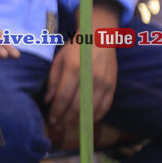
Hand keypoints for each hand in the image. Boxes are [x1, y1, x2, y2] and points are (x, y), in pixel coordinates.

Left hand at [46, 5, 119, 125]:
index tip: (50, 119)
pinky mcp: (113, 86)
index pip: (64, 97)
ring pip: (91, 109)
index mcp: (74, 69)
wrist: (100, 36)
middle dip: (66, 119)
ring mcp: (104, 83)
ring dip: (79, 121)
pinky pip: (105, 106)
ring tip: (69, 125)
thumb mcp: (59, 60)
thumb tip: (48, 101)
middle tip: (58, 126)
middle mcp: (91, 77)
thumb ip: (53, 81)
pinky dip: (96, 116)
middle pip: (77, 106)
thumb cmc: (76, 48)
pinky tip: (86, 120)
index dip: (57, 111)